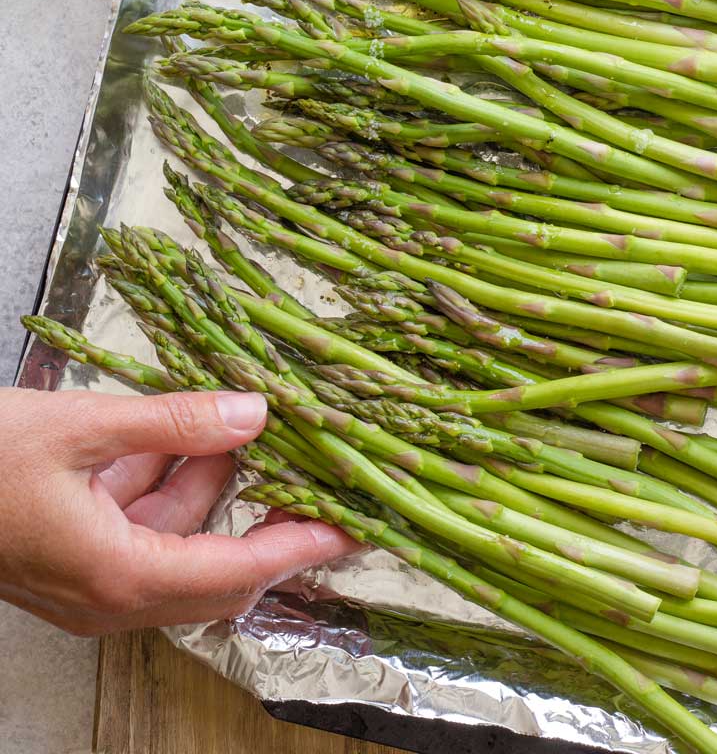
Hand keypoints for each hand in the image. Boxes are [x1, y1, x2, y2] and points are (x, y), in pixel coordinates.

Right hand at [0, 386, 356, 634]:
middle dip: (264, 516)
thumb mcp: (80, 427)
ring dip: (207, 483)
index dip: (299, 547)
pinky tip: (173, 432)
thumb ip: (174, 422)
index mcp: (117, 575)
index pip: (236, 572)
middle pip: (216, 569)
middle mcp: (108, 595)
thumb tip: (254, 412)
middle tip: (315, 469)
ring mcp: (87, 582)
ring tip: (233, 422)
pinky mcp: (72, 557)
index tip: (353, 529)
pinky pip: (139, 526)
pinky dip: (164, 480)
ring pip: (177, 539)